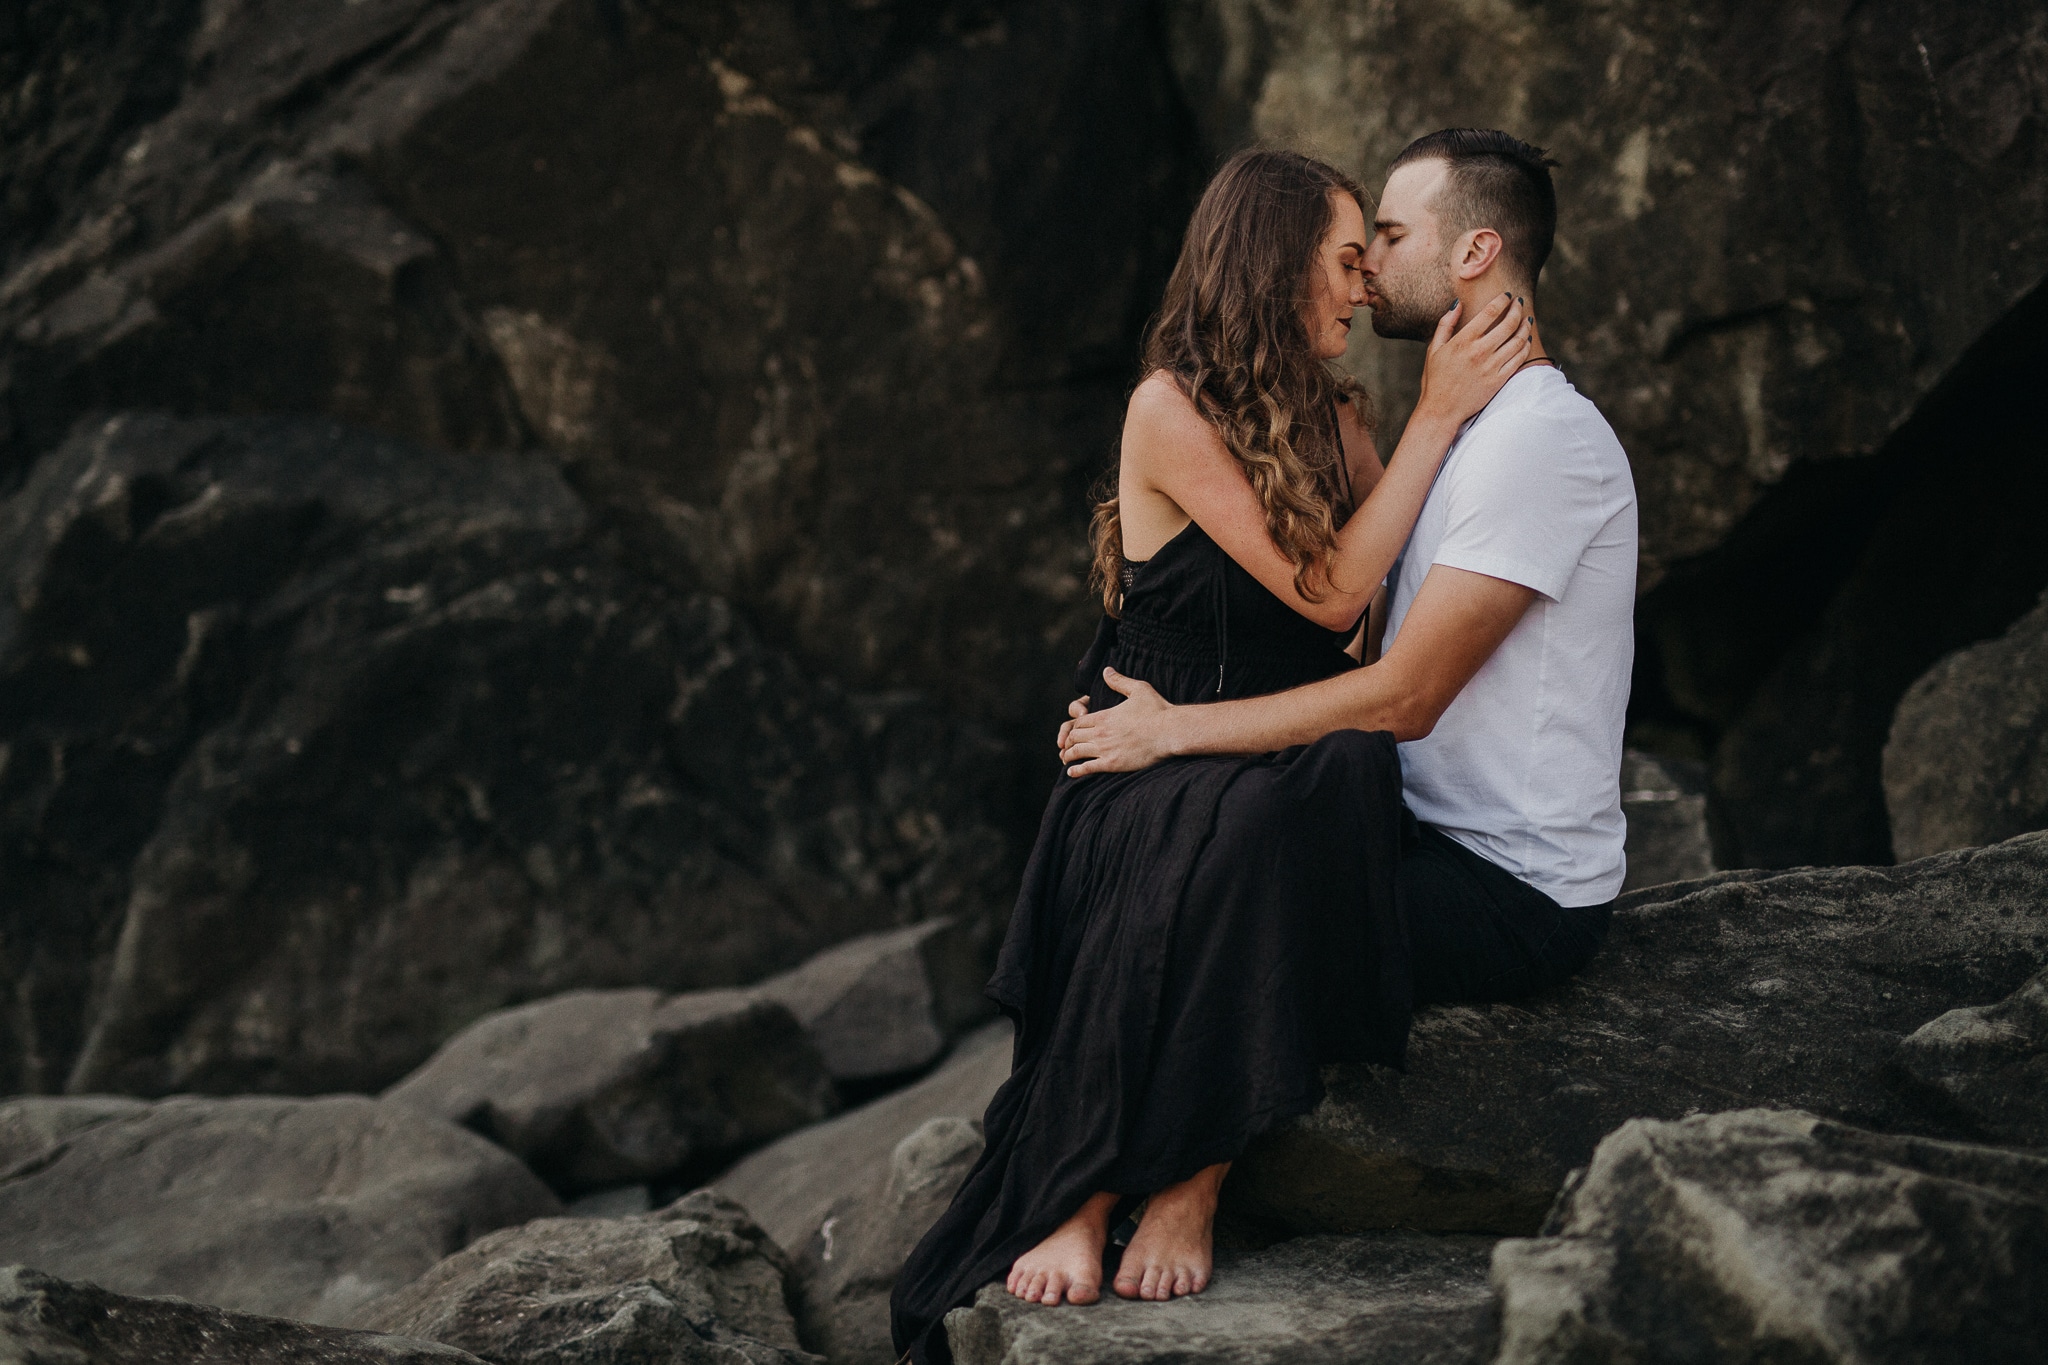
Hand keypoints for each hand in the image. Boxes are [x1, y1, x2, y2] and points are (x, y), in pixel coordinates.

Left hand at [1056, 668, 1176, 775]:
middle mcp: (1100, 732)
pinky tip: (1071, 772)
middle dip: (1068, 741)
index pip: (1079, 722)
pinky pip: (1087, 768)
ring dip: (1068, 755)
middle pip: (1074, 736)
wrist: (1170, 732)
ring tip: (1065, 759)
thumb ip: (1119, 681)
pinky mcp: (1112, 763)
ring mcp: (1105, 748)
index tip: (1074, 731)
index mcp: (1105, 716)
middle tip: (1066, 747)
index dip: (1074, 726)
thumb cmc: (1158, 710)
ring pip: (1076, 752)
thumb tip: (1106, 670)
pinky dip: (1076, 770)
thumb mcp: (1139, 689)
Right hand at [1412, 292, 1531, 426]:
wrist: (1441, 410)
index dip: (1502, 300)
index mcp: (1463, 341)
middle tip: (1519, 304)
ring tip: (1526, 319)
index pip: (1490, 312)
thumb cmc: (1435, 379)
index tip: (1507, 296)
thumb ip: (1445, 324)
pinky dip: (1525, 347)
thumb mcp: (1434, 349)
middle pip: (1508, 323)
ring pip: (1518, 340)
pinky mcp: (1499, 380)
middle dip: (1517, 309)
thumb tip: (1457, 304)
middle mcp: (1479, 352)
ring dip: (1525, 326)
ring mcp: (1491, 367)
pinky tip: (1526, 340)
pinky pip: (1519, 359)